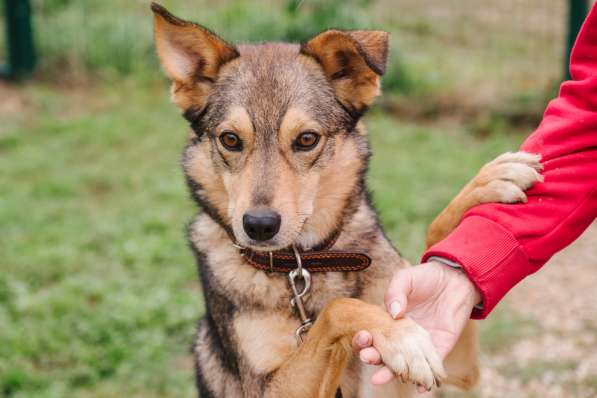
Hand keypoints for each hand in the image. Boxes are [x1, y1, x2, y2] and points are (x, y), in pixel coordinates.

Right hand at [352, 261, 480, 390]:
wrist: (455, 278)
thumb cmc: (427, 277)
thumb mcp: (406, 278)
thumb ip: (396, 292)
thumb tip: (394, 312)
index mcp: (390, 319)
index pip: (374, 332)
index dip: (365, 338)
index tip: (361, 338)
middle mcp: (403, 334)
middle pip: (385, 351)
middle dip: (373, 357)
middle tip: (366, 358)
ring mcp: (420, 342)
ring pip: (406, 363)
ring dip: (393, 373)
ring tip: (380, 378)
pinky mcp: (439, 346)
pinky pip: (431, 365)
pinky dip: (425, 378)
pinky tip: (419, 388)